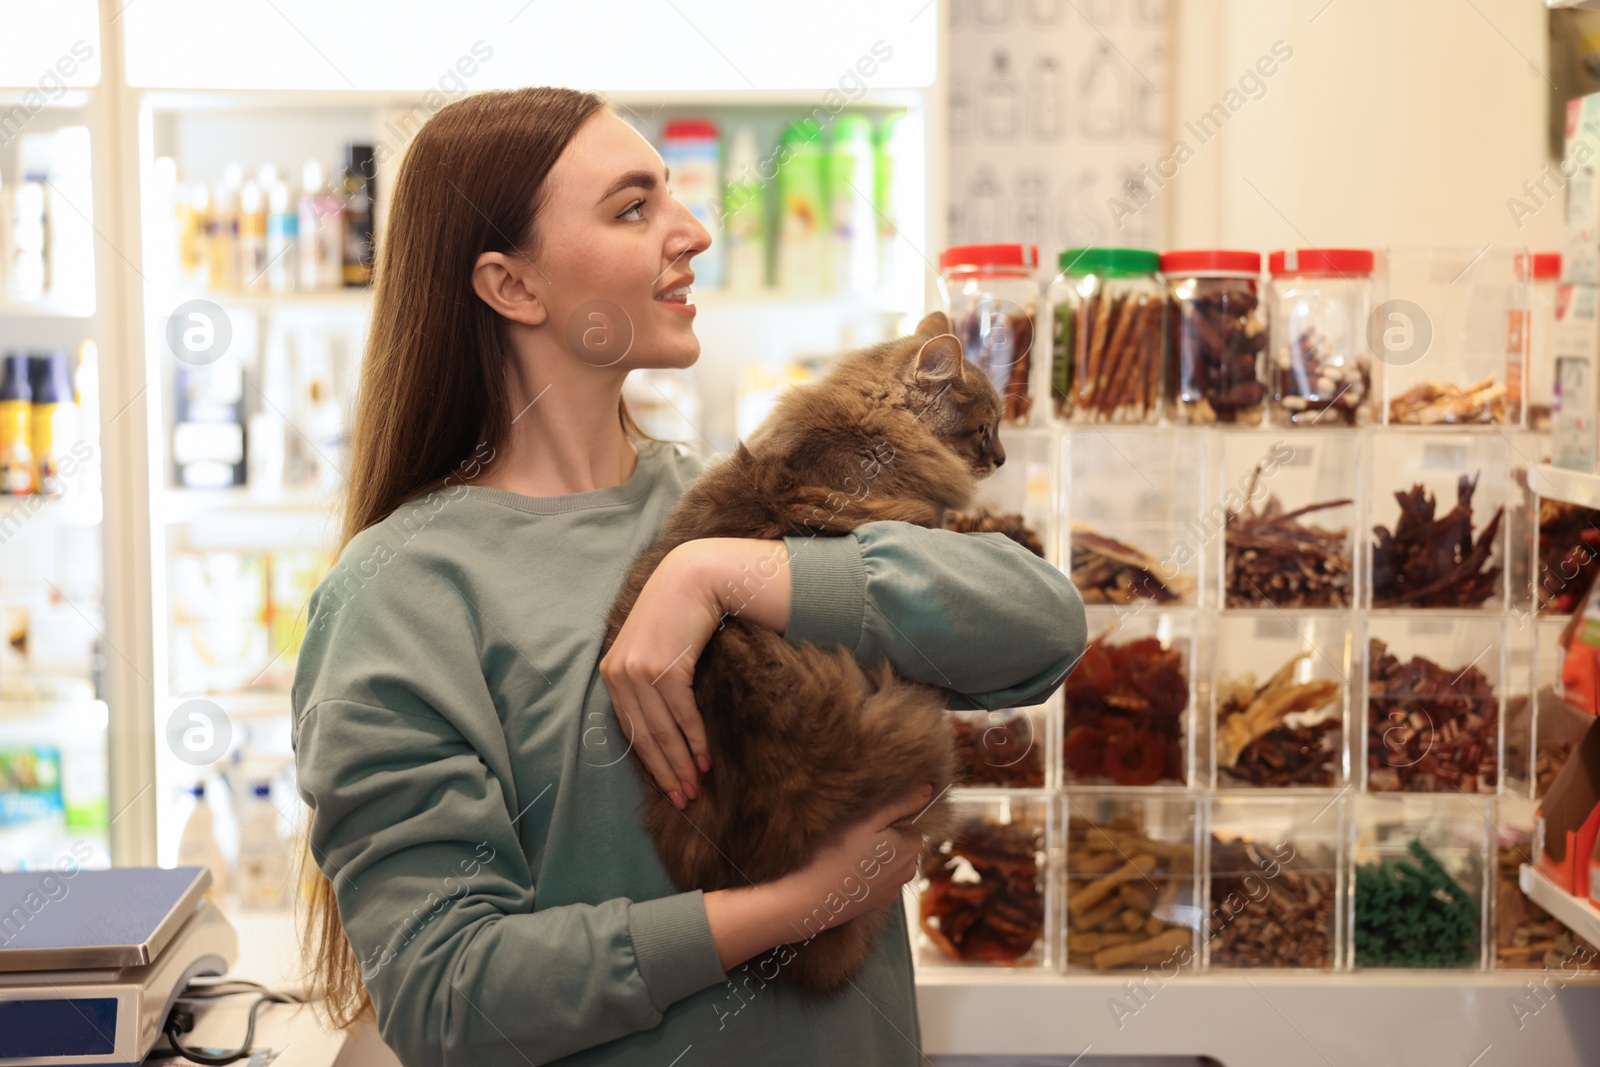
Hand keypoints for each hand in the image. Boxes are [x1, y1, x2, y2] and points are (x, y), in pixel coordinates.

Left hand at [599, 543, 718, 808]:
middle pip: (644, 737)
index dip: (650, 763)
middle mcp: (619, 675)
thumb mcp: (651, 647)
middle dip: (664, 772)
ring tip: (694, 786)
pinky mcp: (664, 668)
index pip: (630, 730)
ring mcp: (640, 672)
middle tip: (682, 799)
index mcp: (611, 674)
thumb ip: (647, 679)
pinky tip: (703, 759)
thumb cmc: (677, 615)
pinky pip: (681, 714)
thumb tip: (660, 725)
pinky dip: (693, 740)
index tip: (668, 788)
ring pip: (661, 731)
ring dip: (680, 763)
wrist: (693, 579)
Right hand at [771, 783, 929, 930]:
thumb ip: (901, 803)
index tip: (864, 825)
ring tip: (848, 856)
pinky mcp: (879, 901)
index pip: (908, 823)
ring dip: (875, 857)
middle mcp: (909, 870)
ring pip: (889, 861)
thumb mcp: (869, 819)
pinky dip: (867, 874)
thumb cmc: (838, 852)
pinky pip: (879, 879)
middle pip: (900, 843)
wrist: (813, 897)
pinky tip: (848, 874)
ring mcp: (894, 889)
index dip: (885, 821)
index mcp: (911, 846)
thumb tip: (928, 789)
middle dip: (883, 839)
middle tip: (853, 839)